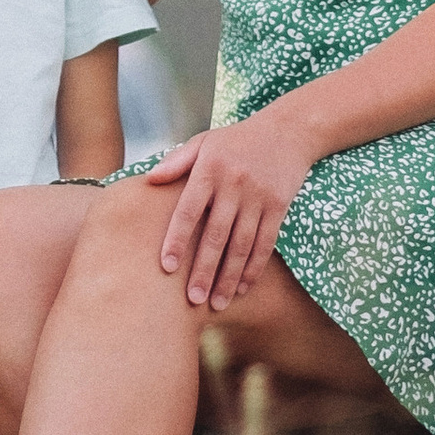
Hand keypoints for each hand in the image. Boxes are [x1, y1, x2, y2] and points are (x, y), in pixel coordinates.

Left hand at [141, 111, 317, 310]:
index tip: (166, 266)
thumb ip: (177, 161)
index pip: (188, 210)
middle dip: (204, 270)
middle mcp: (233, 184)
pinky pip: (265, 243)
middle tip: (192, 299)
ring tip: (216, 303)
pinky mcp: (278, 206)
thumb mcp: (204, 142)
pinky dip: (254, 268)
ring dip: (229, 277)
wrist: (286, 131)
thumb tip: (148, 180)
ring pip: (241, 245)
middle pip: (216, 235)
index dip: (177, 239)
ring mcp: (258, 197)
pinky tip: (242, 287)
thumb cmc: (235, 140)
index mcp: (209, 169)